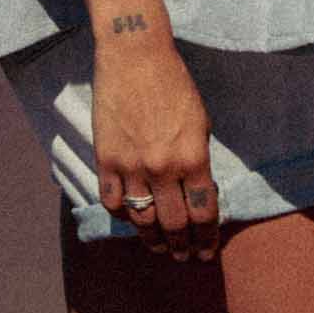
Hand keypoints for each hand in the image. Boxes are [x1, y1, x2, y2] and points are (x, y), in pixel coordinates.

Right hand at [91, 40, 220, 261]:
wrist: (135, 57)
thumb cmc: (175, 85)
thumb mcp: (201, 123)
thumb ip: (199, 160)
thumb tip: (198, 193)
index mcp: (194, 158)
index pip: (204, 213)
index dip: (207, 238)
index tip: (207, 251)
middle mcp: (163, 168)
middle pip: (174, 224)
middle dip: (182, 246)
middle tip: (184, 256)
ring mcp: (132, 166)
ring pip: (142, 220)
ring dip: (153, 240)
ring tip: (159, 247)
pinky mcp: (106, 159)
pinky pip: (113, 201)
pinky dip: (123, 215)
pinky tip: (131, 219)